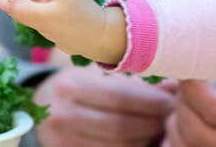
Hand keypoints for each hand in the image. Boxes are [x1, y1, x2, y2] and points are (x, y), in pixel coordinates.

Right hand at [33, 66, 176, 146]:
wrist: (41, 107)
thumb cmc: (80, 87)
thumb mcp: (100, 76)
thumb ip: (135, 83)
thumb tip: (174, 88)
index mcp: (72, 86)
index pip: (122, 97)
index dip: (153, 101)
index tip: (173, 101)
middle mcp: (63, 115)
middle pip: (122, 126)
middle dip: (153, 123)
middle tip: (172, 118)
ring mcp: (64, 140)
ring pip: (119, 146)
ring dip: (146, 140)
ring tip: (160, 129)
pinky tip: (143, 140)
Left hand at [162, 79, 215, 146]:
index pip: (215, 109)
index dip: (192, 87)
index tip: (186, 64)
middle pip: (195, 131)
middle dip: (182, 102)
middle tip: (186, 78)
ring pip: (186, 144)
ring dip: (178, 117)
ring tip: (190, 95)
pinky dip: (179, 133)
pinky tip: (189, 114)